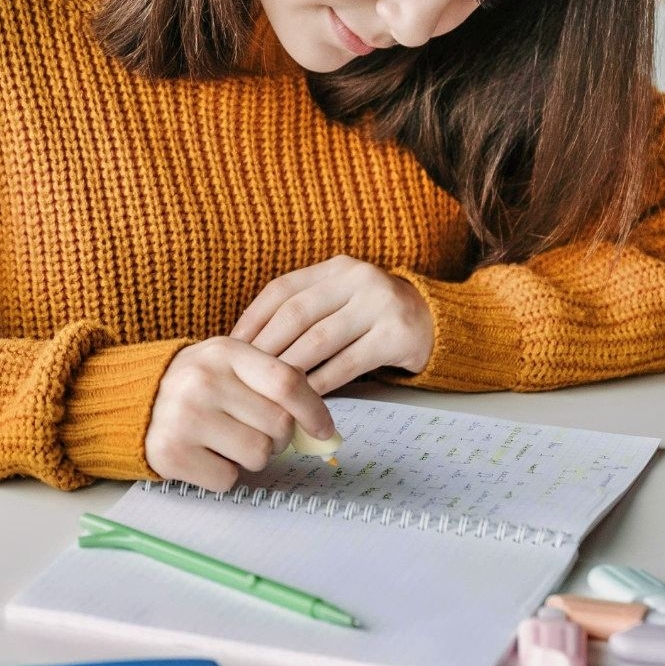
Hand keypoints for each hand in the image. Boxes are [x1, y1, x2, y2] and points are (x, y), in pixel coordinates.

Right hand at [144, 337, 335, 491]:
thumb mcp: (228, 363)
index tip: (324, 429)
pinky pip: (227, 479)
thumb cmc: (194, 383)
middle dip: (277, 437)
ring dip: (251, 457)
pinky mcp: (171, 454)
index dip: (313, 410)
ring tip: (227, 440)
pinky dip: (223, 473)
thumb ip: (272, 381)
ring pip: (258, 456)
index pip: (286, 382)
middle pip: (278, 426)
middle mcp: (204, 381)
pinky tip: (205, 454)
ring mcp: (185, 418)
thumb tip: (320, 423)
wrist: (130, 400)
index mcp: (226, 352)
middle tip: (255, 430)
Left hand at [230, 255, 434, 394]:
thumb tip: (247, 344)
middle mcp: (358, 278)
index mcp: (336, 267)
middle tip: (242, 375)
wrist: (434, 322)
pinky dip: (322, 382)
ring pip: (320, 340)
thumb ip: (306, 310)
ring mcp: (380, 304)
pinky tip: (305, 398)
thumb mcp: (341, 300)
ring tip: (268, 390)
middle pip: (296, 314)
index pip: (282, 289)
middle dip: (265, 347)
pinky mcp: (396, 335)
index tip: (230, 347)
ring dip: (289, 368)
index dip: (253, 318)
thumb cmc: (373, 317)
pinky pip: (348, 362)